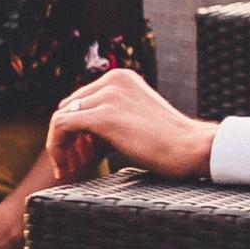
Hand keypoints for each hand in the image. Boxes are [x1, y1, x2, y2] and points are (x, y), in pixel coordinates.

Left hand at [47, 69, 216, 181]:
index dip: (76, 130)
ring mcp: (107, 96)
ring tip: (70, 170)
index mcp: (121, 78)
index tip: (81, 155)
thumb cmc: (170, 143)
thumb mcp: (135, 120)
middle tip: (74, 165)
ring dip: (61, 147)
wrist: (192, 148)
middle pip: (69, 108)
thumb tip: (79, 138)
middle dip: (68, 139)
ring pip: (61, 118)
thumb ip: (109, 120)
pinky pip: (61, 126)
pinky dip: (57, 148)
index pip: (82, 100)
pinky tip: (68, 168)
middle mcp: (112, 80)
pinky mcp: (103, 115)